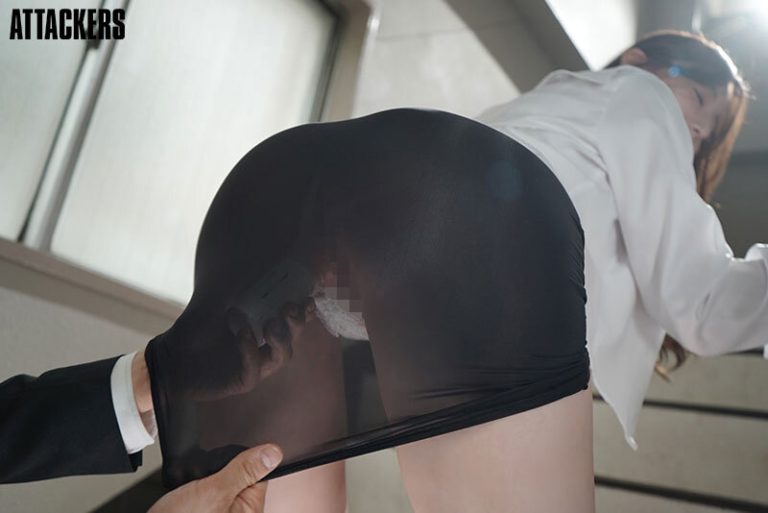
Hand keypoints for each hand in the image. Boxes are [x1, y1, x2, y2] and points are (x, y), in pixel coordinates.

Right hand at [148, 444, 282, 512]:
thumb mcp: (215, 491)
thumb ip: (244, 471)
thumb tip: (274, 453)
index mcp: (249, 512)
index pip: (260, 474)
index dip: (247, 459)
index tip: (232, 454)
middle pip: (241, 476)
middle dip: (224, 467)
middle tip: (205, 475)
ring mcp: (220, 511)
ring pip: (221, 480)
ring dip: (207, 474)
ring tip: (192, 483)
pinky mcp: (203, 509)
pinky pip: (207, 489)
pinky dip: (197, 483)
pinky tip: (187, 487)